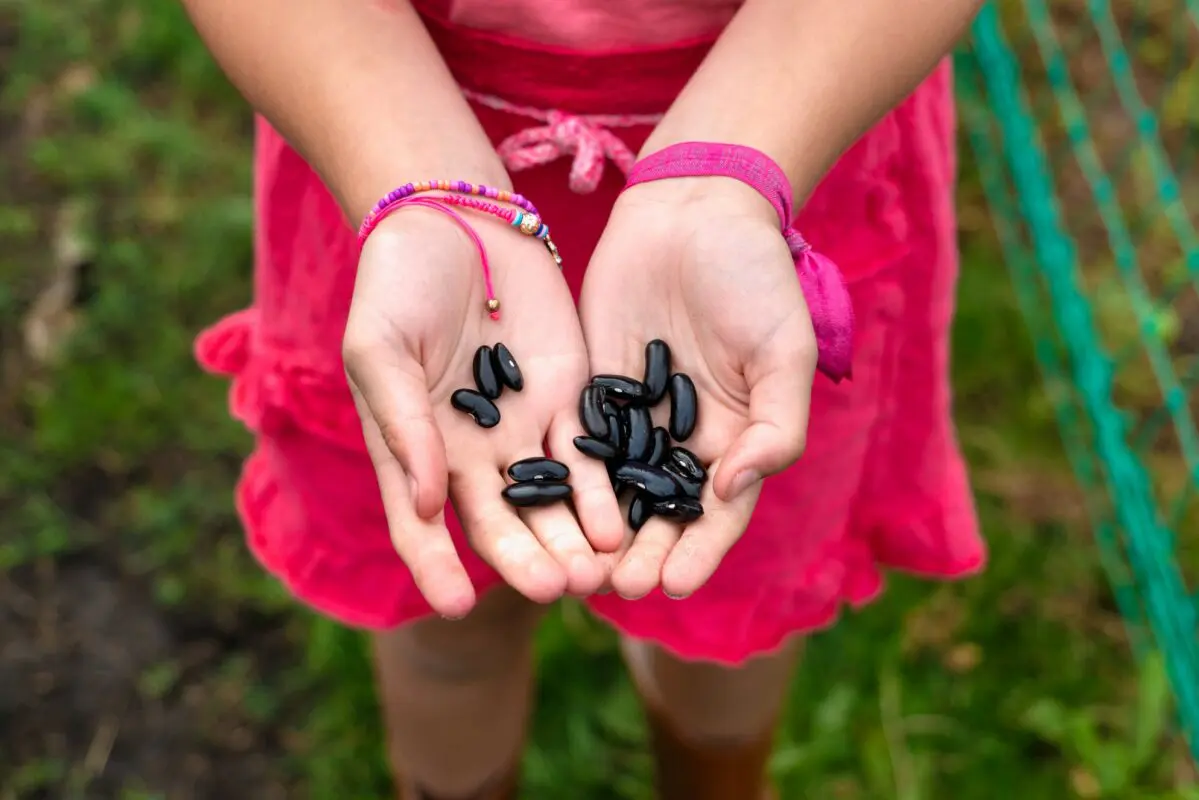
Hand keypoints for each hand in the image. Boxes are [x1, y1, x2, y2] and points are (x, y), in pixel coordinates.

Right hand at [343, 209, 624, 617]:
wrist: (457, 221)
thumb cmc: (397, 285)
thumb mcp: (379, 349)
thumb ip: (401, 423)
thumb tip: (426, 501)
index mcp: (415, 451)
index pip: (423, 525)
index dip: (436, 566)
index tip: (456, 605)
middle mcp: (471, 455)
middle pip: (500, 522)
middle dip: (525, 560)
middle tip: (552, 589)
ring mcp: (523, 430)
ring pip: (550, 501)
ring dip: (570, 539)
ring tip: (593, 573)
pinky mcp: (569, 400)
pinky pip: (588, 456)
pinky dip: (600, 492)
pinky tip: (617, 525)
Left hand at [579, 177, 818, 599]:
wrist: (693, 210)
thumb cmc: (752, 276)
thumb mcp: (784, 349)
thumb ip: (775, 424)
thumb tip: (734, 488)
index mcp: (737, 437)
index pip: (717, 512)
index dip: (698, 551)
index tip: (672, 584)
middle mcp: (684, 439)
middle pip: (661, 512)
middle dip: (642, 553)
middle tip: (617, 588)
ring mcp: (635, 417)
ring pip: (614, 491)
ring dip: (598, 533)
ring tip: (578, 570)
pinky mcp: (590, 390)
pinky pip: (576, 443)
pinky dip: (564, 481)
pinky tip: (545, 511)